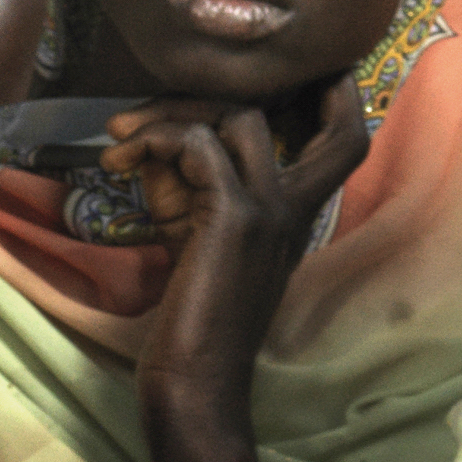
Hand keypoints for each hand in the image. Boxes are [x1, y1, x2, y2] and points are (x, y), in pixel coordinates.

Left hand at [125, 97, 374, 423]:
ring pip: (239, 116)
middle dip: (225, 86)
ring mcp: (272, 208)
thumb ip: (194, 185)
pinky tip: (118, 163)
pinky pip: (199, 144)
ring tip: (122, 140)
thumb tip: (161, 139)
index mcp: (300, 208)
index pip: (343, 132)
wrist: (196, 382)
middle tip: (146, 111)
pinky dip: (156, 141)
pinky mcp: (235, 218)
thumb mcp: (199, 237)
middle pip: (302, 104)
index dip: (319, 90)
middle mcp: (298, 202)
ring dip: (171, 115)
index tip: (242, 80)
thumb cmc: (193, 320)